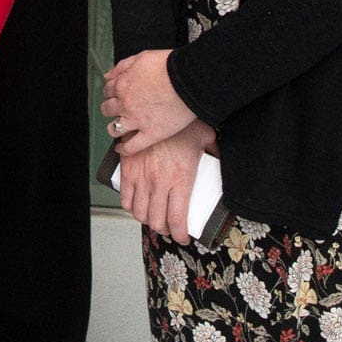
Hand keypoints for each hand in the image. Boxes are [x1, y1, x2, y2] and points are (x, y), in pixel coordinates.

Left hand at [100, 47, 189, 154]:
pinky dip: (124, 149)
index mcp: (123, 84)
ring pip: (115, 129)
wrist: (189, 80)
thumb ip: (122, 66)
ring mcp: (137, 120)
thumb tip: (109, 75)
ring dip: (113, 128)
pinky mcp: (151, 134)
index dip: (111, 92)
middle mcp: (126, 103)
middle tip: (117, 109)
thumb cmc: (170, 67)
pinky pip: (131, 147)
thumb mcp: (142, 57)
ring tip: (118, 128)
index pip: (108, 90)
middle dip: (111, 108)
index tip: (115, 94)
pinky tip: (122, 148)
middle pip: (108, 109)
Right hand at [116, 119, 217, 241]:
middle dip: (164, 229)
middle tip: (169, 226)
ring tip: (153, 216)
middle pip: (156, 220)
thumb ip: (213, 153)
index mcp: (180, 180)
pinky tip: (136, 204)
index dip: (180, 235)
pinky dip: (129, 206)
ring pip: (139, 212)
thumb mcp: (206, 138)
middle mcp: (159, 182)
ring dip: (146, 219)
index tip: (183, 237)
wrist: (160, 104)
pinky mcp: (127, 168)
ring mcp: (141, 176)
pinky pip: (124, 197)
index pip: (177, 220)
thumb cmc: (183, 119)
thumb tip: (217, 159)